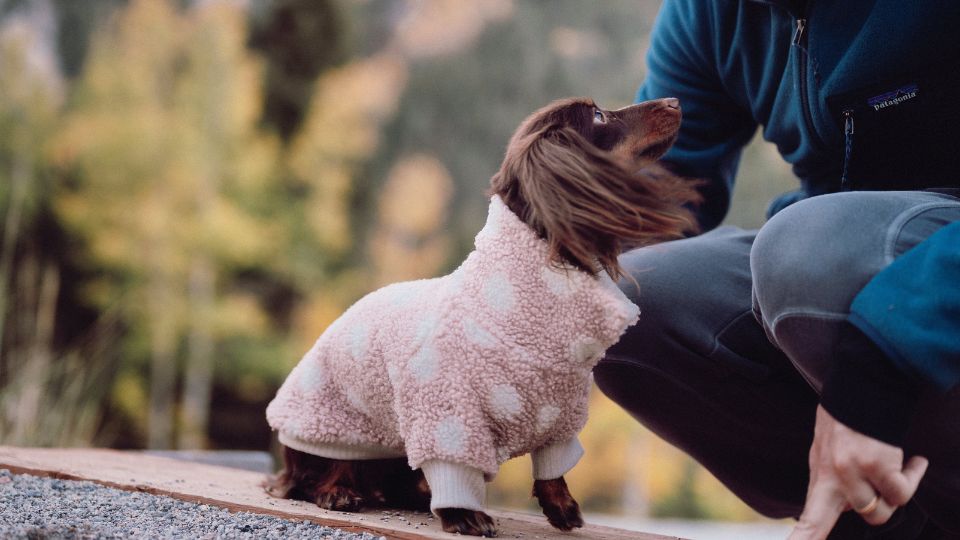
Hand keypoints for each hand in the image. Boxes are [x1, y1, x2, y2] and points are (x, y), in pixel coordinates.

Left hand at [789, 405, 928, 539]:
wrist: (861, 385)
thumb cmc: (848, 418)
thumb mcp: (829, 452)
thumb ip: (836, 482)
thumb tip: (850, 507)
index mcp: (820, 476)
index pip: (809, 520)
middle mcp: (831, 478)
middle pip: (850, 518)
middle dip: (867, 512)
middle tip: (879, 482)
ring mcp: (851, 473)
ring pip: (882, 510)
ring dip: (896, 492)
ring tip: (898, 466)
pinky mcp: (876, 465)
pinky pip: (901, 492)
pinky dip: (913, 476)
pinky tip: (914, 460)